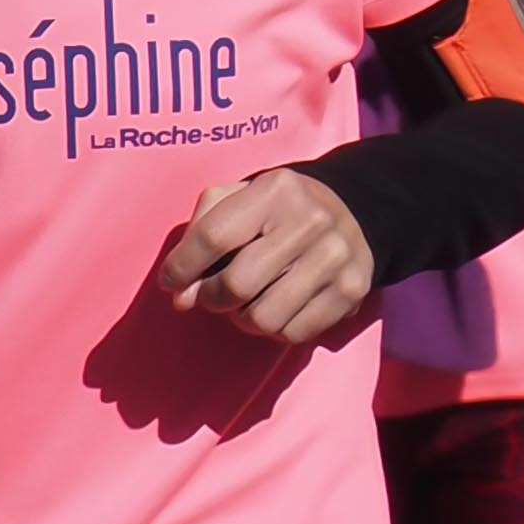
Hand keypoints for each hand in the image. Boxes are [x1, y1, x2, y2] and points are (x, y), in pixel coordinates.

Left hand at [160, 169, 379, 345]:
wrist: (353, 210)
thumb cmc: (276, 210)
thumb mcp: (236, 199)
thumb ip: (198, 236)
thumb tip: (181, 297)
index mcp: (275, 190)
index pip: (213, 237)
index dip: (182, 267)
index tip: (170, 282)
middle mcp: (310, 222)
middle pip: (237, 284)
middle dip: (211, 298)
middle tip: (211, 294)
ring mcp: (335, 258)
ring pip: (263, 317)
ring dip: (242, 317)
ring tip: (246, 300)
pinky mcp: (352, 291)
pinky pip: (294, 333)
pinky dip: (275, 329)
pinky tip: (277, 306)